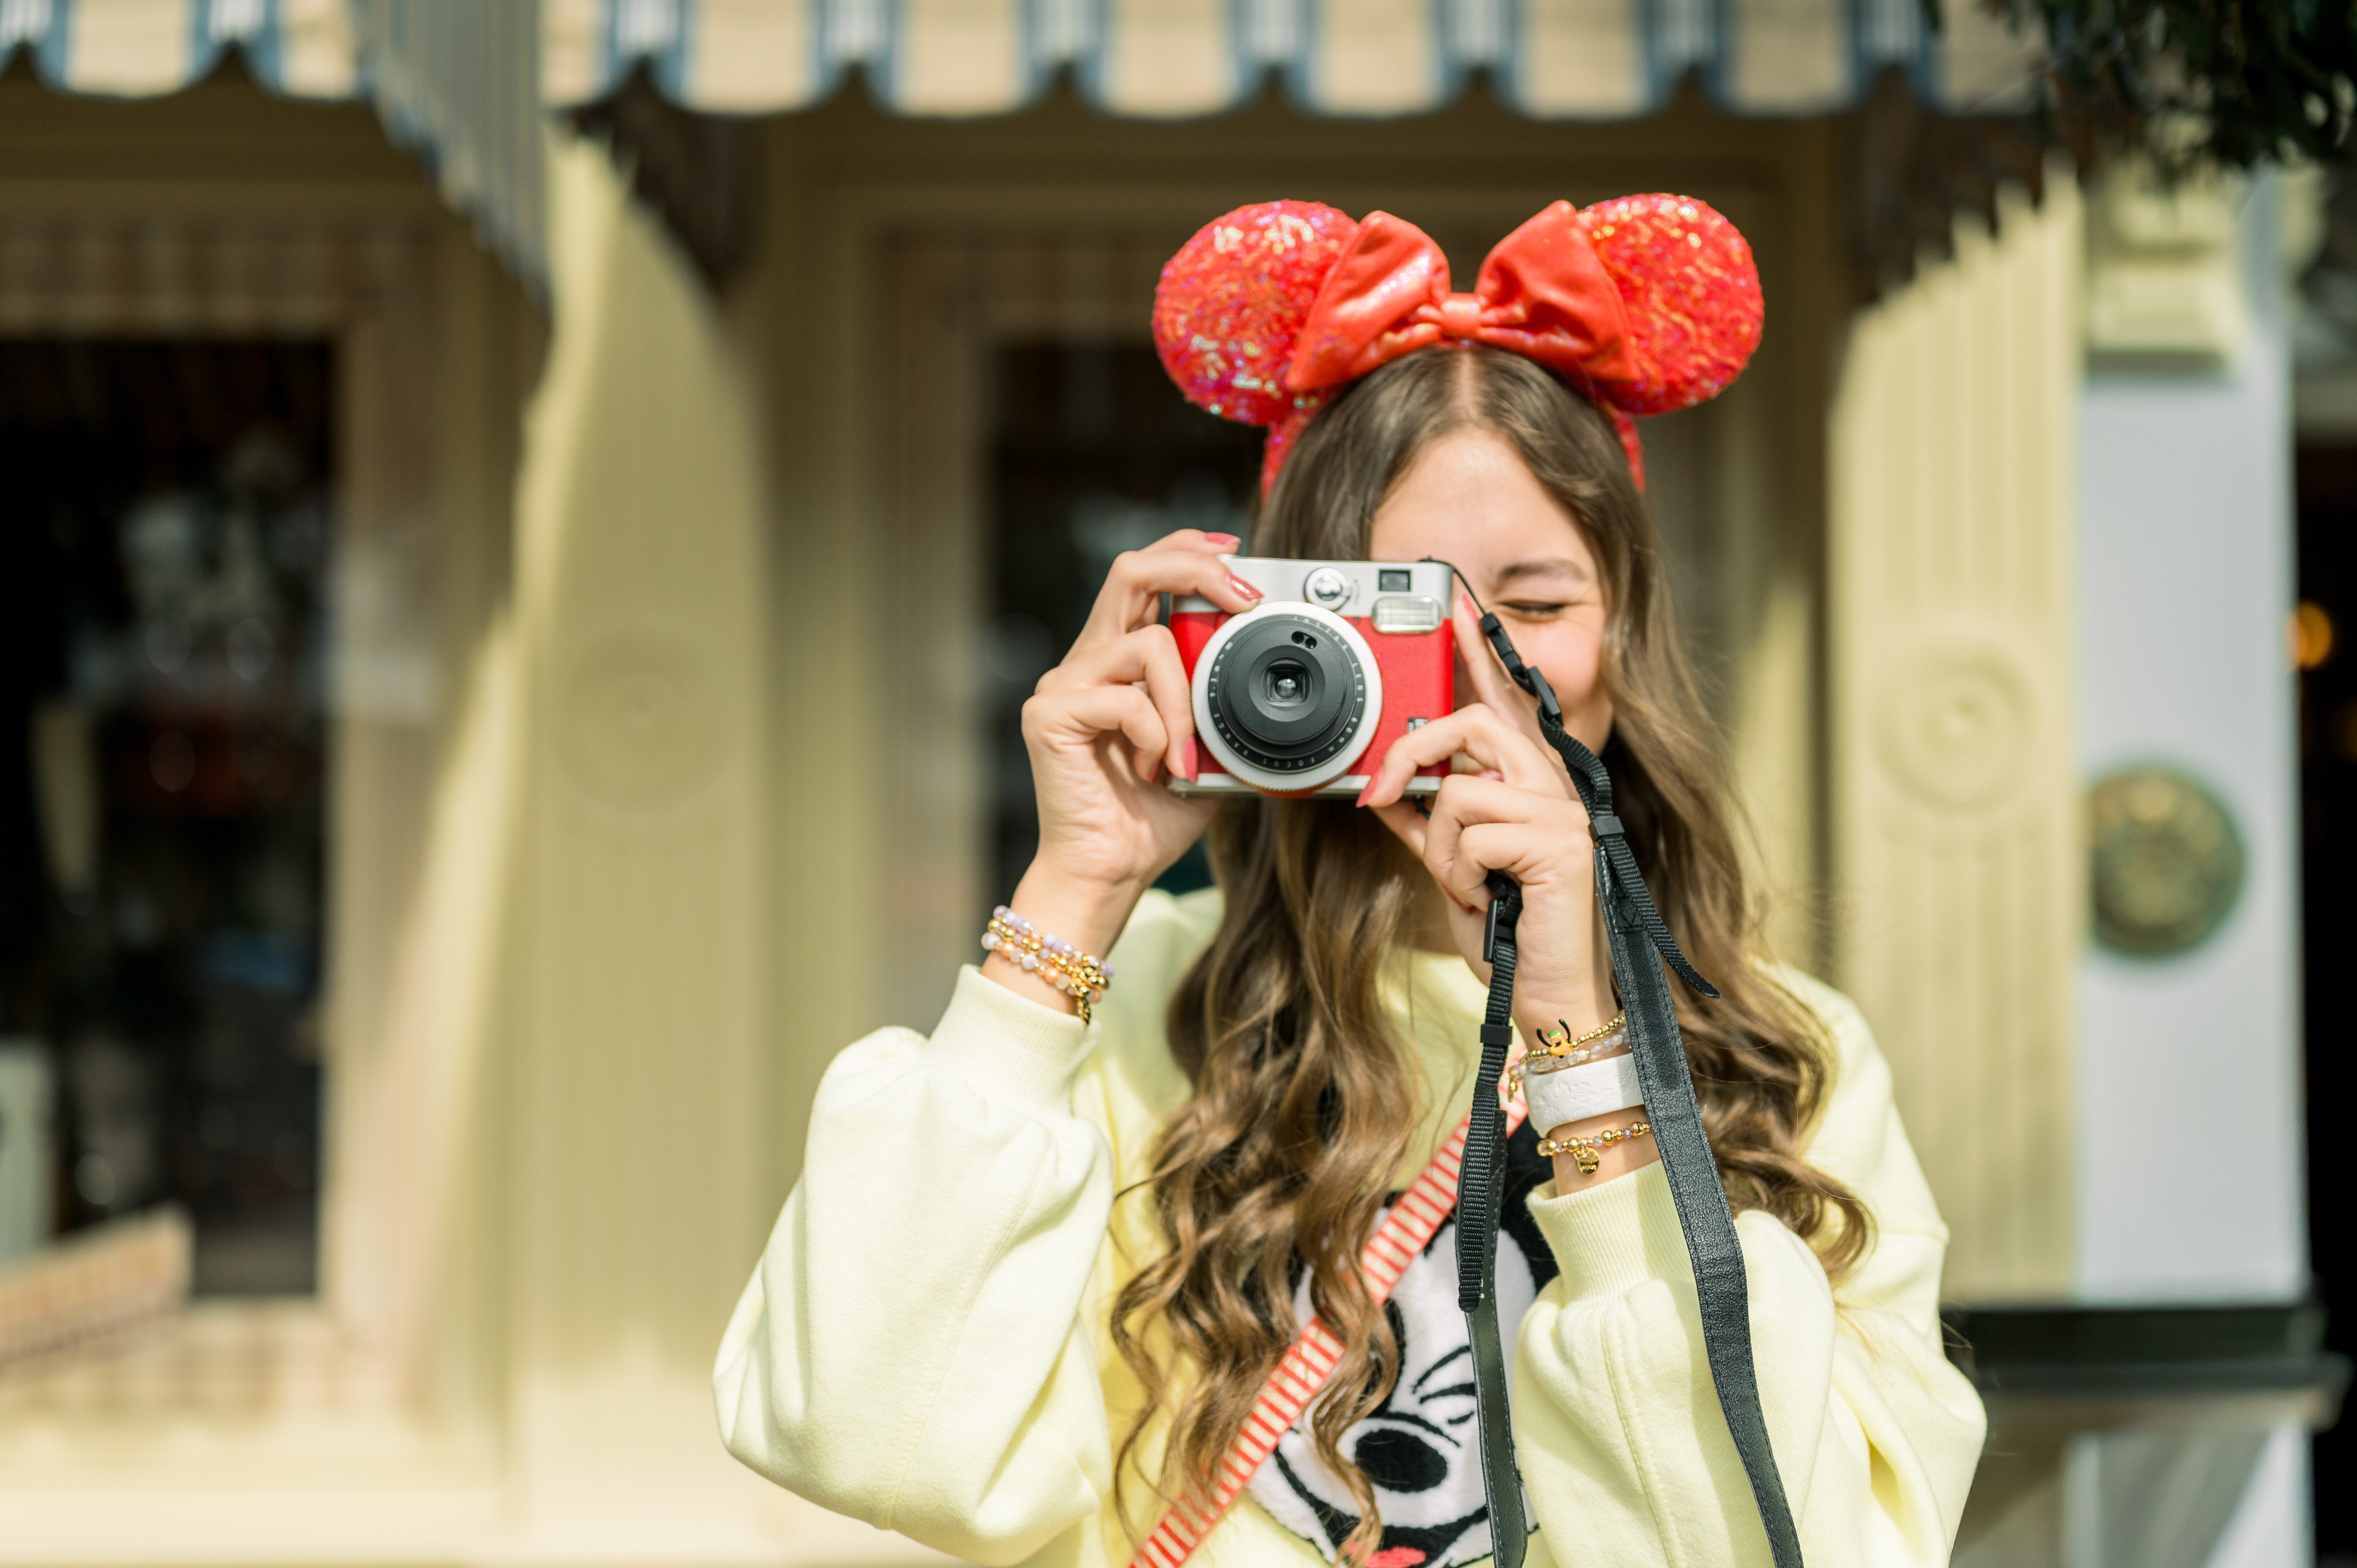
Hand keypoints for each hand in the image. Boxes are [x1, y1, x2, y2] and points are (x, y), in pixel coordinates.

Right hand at [1005, 531, 1261, 971]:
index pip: (1145, 576)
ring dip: (1185, 700)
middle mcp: (1087, 661)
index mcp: (1119, 660)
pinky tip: (1159, 770)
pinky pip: (1123, 698)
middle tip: (1245, 598)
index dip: (1189, 553)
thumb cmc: (1153, 817)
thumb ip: (1222, 711)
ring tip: (1186, 755)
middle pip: (1131, 570)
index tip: (1238, 556)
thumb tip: (1272, 681)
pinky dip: (1158, 733)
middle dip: (1196, 570)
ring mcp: (1063, 684)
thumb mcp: (1207, 752)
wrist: (1110, 872)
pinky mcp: (1049, 715)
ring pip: (1145, 643)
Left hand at [1359, 598, 1613, 1052]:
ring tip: (1466, 885)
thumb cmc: (1511, 936)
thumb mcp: (1454, 871)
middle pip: (1470, 721)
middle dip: (1412, 752)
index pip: (1502, 701)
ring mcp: (1560, 812)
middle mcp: (1551, 787)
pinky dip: (1459, 875)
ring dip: (1440, 848)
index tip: (1455, 602)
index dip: (1480, 648)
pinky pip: (1470, 833)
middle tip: (1379, 794)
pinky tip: (1485, 900)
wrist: (1550, 998)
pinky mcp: (1559, 843)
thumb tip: (1385, 792)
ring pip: (1460, 788)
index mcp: (1528, 786)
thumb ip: (1424, 825)